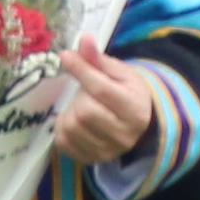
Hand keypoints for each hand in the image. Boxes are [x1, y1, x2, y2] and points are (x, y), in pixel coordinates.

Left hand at [46, 40, 162, 167]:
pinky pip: (63, 142)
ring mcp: (108, 151)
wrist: (136, 123)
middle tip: (85, 93)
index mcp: (135, 109)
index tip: (66, 57)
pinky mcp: (92, 159)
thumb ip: (98, 59)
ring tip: (82, 107)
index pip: (102, 89)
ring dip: (69, 113)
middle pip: (84, 112)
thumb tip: (84, 39)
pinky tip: (75, 122)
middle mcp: (124, 135)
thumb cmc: (126, 93)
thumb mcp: (118, 72)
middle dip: (79, 97)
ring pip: (71, 127)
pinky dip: (62, 129)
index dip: (81, 71)